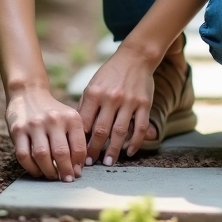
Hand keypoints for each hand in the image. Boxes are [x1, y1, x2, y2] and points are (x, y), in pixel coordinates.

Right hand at [5, 86, 86, 181]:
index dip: (78, 165)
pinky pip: (23, 155)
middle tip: (66, 179)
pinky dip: (31, 168)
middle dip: (64, 171)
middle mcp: (53, 119)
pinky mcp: (18, 129)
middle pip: (60, 153)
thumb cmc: (53, 113)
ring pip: (41, 156)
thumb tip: (78, 169)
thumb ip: (75, 140)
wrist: (28, 93)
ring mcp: (34, 124)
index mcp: (70, 118)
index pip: (78, 147)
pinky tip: (37, 171)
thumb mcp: (69, 119)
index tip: (77, 173)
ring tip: (52, 176)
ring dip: (48, 172)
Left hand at [76, 46, 155, 165]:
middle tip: (90, 164)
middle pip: (100, 130)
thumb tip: (77, 131)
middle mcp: (110, 97)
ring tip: (108, 162)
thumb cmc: (110, 74)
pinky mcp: (144, 104)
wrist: (135, 57)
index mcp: (94, 93)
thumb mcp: (93, 85)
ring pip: (120, 132)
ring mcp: (128, 101)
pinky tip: (130, 152)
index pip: (84, 122)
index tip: (77, 153)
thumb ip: (86, 106)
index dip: (80, 140)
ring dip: (113, 150)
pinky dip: (135, 142)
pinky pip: (140, 127)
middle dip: (94, 150)